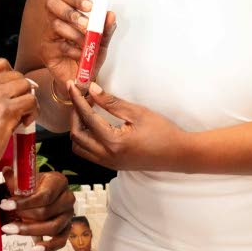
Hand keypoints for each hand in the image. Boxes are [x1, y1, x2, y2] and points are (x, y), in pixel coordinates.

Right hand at [0, 59, 36, 188]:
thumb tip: (22, 87)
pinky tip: (22, 124)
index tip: (11, 94)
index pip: (2, 64)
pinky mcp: (5, 111)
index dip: (12, 78)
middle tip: (17, 110)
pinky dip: (33, 113)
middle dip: (21, 92)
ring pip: (27, 87)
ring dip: (29, 102)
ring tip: (20, 118)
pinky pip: (31, 102)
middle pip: (17, 75)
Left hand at [0, 169, 74, 249]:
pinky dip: (50, 246)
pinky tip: (36, 249)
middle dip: (24, 217)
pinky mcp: (67, 228)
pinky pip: (61, 240)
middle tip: (5, 220)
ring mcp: (69, 214)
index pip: (44, 195)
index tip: (5, 205)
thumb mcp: (24, 180)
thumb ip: (15, 179)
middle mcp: (68, 197)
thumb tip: (6, 171)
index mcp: (59, 181)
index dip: (24, 203)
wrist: (41, 193)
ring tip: (11, 230)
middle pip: (46, 212)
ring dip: (30, 231)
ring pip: (53, 227)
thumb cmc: (33, 186)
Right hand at [41, 0, 115, 95]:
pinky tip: (81, 55)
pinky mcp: (46, 51)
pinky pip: (59, 45)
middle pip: (52, 3)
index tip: (91, 7)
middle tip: (86, 24)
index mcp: (66, 15)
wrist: (80, 80)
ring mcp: (48, 36)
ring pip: (57, 25)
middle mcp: (54, 21)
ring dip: (76, 34)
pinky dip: (74, 50)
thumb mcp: (101, 43)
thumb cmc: (88, 57)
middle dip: (71, 12)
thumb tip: (111, 15)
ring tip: (87, 44)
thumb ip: (106, 29)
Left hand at [69, 82, 184, 171]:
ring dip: (78, 128)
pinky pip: (89, 153)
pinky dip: (85, 138)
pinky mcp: (112, 165)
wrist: (178, 154)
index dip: (77, 99)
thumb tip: (92, 89)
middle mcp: (107, 156)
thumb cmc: (163, 132)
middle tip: (81, 97)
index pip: (86, 118)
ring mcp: (109, 163)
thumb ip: (112, 102)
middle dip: (75, 114)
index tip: (73, 86)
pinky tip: (94, 124)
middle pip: (76, 135)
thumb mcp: (138, 113)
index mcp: (113, 142)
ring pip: (79, 147)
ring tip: (87, 111)